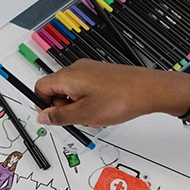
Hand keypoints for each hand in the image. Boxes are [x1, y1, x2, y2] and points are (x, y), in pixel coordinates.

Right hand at [34, 59, 189, 140]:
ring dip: (77, 108)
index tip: (53, 118)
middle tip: (77, 119)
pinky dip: (88, 103)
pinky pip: (85, 90)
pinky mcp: (100, 75)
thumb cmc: (121, 99)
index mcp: (68, 77)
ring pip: (71, 93)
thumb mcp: (84, 114)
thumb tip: (42, 117)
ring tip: (93, 117)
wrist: (149, 90)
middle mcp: (76, 70)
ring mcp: (89, 71)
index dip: (43, 105)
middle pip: (55, 91)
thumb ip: (59, 116)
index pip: (40, 88)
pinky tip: (102, 112)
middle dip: (62, 109)